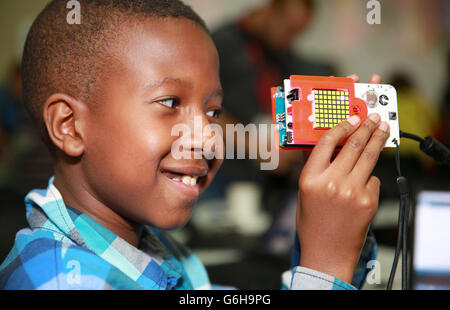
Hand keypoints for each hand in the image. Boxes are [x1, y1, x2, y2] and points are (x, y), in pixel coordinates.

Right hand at [296, 74, 388, 282]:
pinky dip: (370, 177)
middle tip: (373, 117)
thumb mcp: (305, 192)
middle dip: (365, 128)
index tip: (351, 118)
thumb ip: (316, 167)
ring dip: (377, 140)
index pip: (326, 143)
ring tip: (382, 129)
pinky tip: (364, 183)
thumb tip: (328, 144)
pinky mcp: (368, 201)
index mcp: (310, 179)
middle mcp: (331, 182)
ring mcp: (351, 192)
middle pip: (352, 145)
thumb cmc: (312, 223)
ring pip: (368, 158)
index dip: (341, 127)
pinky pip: (373, 180)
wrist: (327, 251)